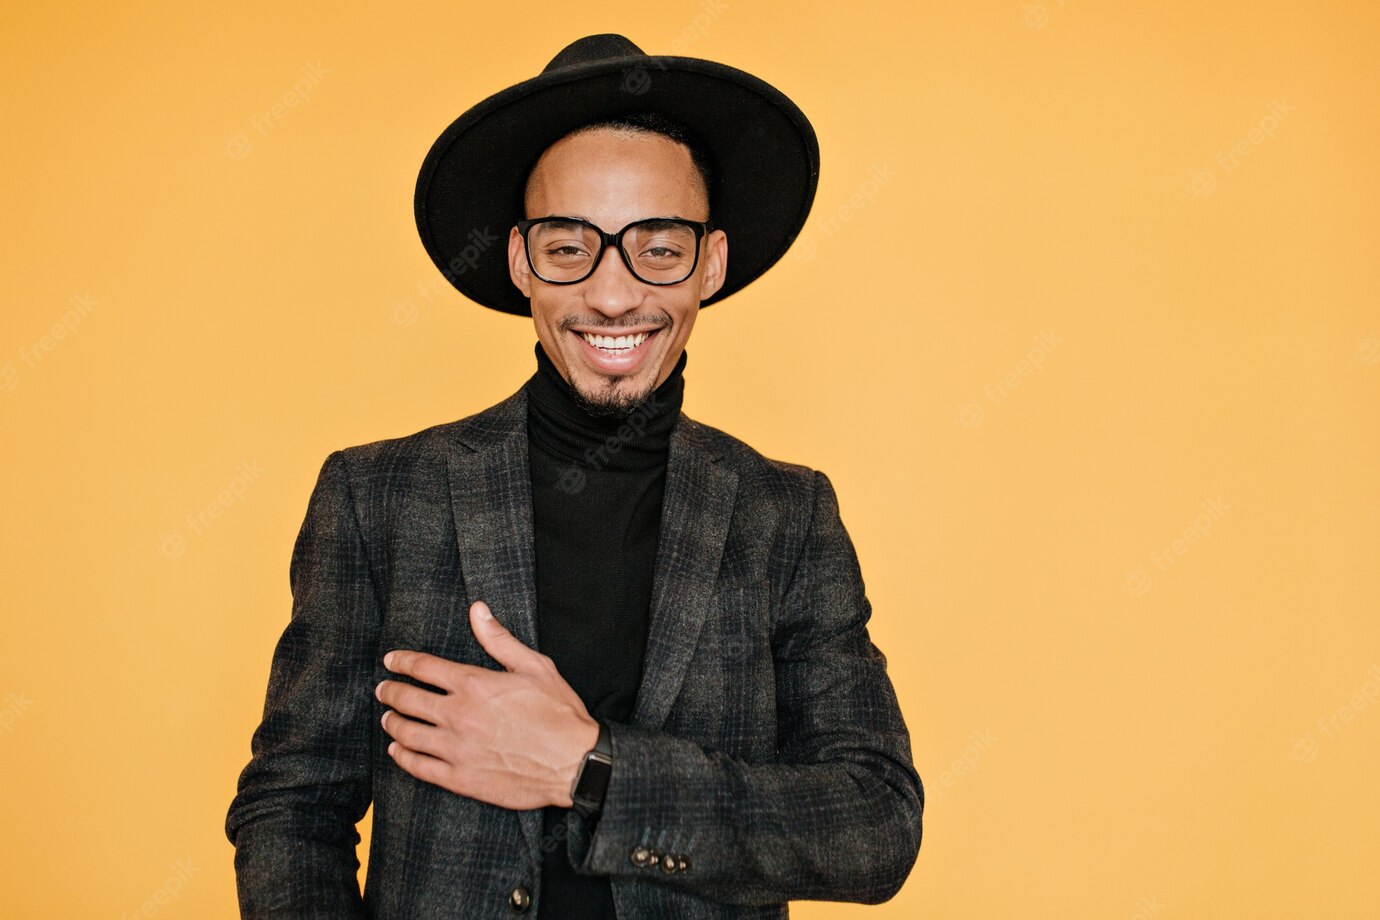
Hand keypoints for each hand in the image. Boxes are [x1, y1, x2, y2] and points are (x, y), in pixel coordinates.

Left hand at [376, 599, 599, 809]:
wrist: (574, 763)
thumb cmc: (558, 712)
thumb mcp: (534, 666)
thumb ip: (499, 639)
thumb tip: (477, 610)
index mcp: (474, 684)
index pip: (424, 667)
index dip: (402, 662)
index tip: (391, 661)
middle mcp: (458, 715)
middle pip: (408, 700)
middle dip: (390, 692)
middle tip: (382, 689)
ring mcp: (456, 749)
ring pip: (408, 734)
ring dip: (392, 723)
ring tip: (387, 718)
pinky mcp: (460, 778)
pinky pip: (419, 767)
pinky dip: (402, 757)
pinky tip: (398, 750)